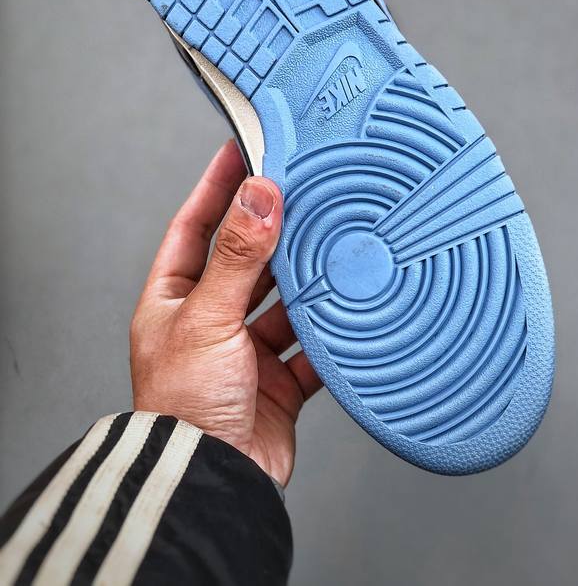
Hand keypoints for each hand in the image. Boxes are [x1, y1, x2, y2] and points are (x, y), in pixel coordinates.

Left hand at [130, 140, 321, 486]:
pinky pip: (308, 344)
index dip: (217, 186)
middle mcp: (209, 321)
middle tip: (302, 192)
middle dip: (273, 231)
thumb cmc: (184, 410)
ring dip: (305, 281)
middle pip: (246, 260)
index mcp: (174, 300)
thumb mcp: (207, 318)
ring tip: (332, 247)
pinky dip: (327, 329)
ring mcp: (244, 351)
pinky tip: (346, 308)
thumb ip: (237, 256)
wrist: (211, 484)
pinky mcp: (277, 382)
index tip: (241, 150)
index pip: (194, 225)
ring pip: (282, 300)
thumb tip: (258, 195)